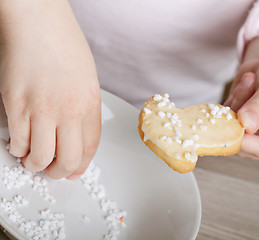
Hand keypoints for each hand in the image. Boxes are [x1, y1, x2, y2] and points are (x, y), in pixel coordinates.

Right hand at [0, 1, 100, 178]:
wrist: (37, 19)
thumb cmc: (63, 43)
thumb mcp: (88, 78)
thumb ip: (84, 107)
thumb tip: (76, 133)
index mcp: (90, 103)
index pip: (90, 147)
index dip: (82, 165)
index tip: (75, 171)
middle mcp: (69, 110)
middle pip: (68, 159)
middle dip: (61, 172)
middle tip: (55, 171)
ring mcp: (41, 108)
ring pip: (41, 157)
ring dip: (37, 165)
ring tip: (34, 161)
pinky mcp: (15, 104)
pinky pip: (18, 141)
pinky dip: (18, 150)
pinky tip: (20, 146)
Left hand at [224, 30, 258, 158]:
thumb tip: (245, 126)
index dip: (244, 142)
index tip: (228, 128)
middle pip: (242, 142)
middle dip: (240, 111)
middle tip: (250, 80)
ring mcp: (252, 135)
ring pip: (229, 129)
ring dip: (237, 100)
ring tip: (252, 78)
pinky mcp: (237, 126)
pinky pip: (223, 118)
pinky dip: (231, 99)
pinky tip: (246, 84)